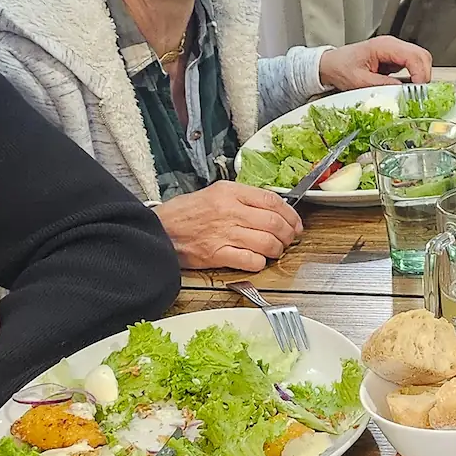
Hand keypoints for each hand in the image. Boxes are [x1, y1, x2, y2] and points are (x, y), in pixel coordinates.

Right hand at [156, 181, 304, 271]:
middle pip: (274, 222)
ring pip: (267, 242)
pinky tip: (257, 260)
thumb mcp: (214, 193)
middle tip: (289, 239)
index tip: (295, 223)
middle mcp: (229, 211)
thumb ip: (242, 198)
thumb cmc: (185, 214)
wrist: (159, 230)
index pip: (272, 200)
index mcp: (230, 192)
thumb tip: (272, 208)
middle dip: (289, 234)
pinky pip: (251, 261)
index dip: (290, 214)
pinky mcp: (217, 255)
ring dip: (277, 250)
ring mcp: (224, 233)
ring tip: (275, 251)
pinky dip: (260, 263)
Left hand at [317, 36, 432, 89]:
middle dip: (425, 75)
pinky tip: (408, 87)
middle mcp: (392, 45)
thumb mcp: (359, 81)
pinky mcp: (394, 58)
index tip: (419, 90)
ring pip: (420, 60)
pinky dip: (415, 76)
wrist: (330, 64)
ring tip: (414, 92)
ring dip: (421, 76)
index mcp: (384, 46)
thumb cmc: (341, 68)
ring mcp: (394, 51)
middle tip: (419, 94)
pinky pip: (413, 65)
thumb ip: (382, 86)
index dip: (421, 74)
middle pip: (422, 56)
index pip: (413, 56)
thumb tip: (402, 92)